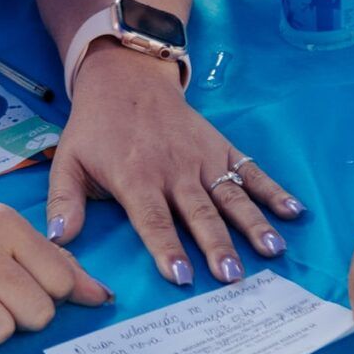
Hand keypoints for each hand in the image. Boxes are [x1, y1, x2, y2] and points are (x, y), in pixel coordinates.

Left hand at [49, 41, 303, 289]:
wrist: (127, 77)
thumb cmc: (96, 127)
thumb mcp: (68, 160)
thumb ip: (64, 202)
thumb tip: (59, 240)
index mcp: (136, 176)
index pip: (154, 218)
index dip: (167, 247)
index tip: (182, 276)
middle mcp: (174, 169)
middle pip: (199, 213)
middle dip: (217, 245)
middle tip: (233, 276)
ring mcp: (203, 157)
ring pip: (231, 195)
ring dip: (252, 223)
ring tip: (272, 250)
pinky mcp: (221, 147)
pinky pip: (250, 170)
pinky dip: (273, 190)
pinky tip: (294, 212)